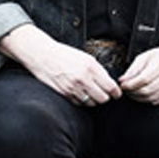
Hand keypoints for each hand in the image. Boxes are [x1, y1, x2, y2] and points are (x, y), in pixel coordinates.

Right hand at [0, 24, 121, 106]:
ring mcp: (73, 87)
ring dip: (93, 100)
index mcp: (90, 67)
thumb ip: (98, 70)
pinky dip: (81, 101)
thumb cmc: (63, 54)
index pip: (111, 87)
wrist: (42, 55)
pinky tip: (79, 93)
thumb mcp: (84, 57)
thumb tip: (109, 82)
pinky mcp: (64, 93)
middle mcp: (83, 78)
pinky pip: (79, 103)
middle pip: (103, 98)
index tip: (116, 94)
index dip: (116, 93)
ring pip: (92, 103)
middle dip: (105, 97)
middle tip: (103, 93)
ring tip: (90, 93)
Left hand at [120, 25, 158, 104]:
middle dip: (133, 92)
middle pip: (148, 89)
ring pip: (153, 97)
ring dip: (139, 98)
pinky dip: (147, 100)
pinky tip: (141, 96)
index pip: (144, 78)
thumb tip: (122, 80)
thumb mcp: (144, 57)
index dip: (131, 84)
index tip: (123, 85)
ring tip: (131, 93)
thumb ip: (133, 69)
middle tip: (125, 91)